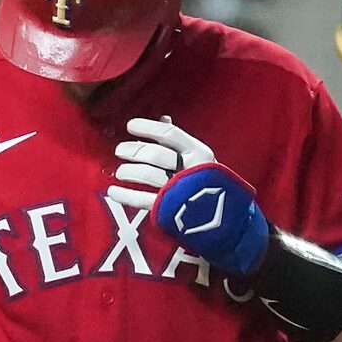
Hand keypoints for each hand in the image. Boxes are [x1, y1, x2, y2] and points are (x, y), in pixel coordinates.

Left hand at [109, 118, 270, 276]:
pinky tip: (113, 192)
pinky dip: (125, 195)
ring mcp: (180, 190)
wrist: (229, 221)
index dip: (147, 128)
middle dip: (133, 151)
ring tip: (120, 172)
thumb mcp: (202, 160)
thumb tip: (163, 120)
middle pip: (155, 154)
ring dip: (128, 171)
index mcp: (199, 153)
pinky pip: (142, 199)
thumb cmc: (212, 185)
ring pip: (147, 175)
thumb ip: (181, 142)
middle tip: (120, 151)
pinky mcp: (171, 209)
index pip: (169, 135)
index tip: (130, 126)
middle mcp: (190, 169)